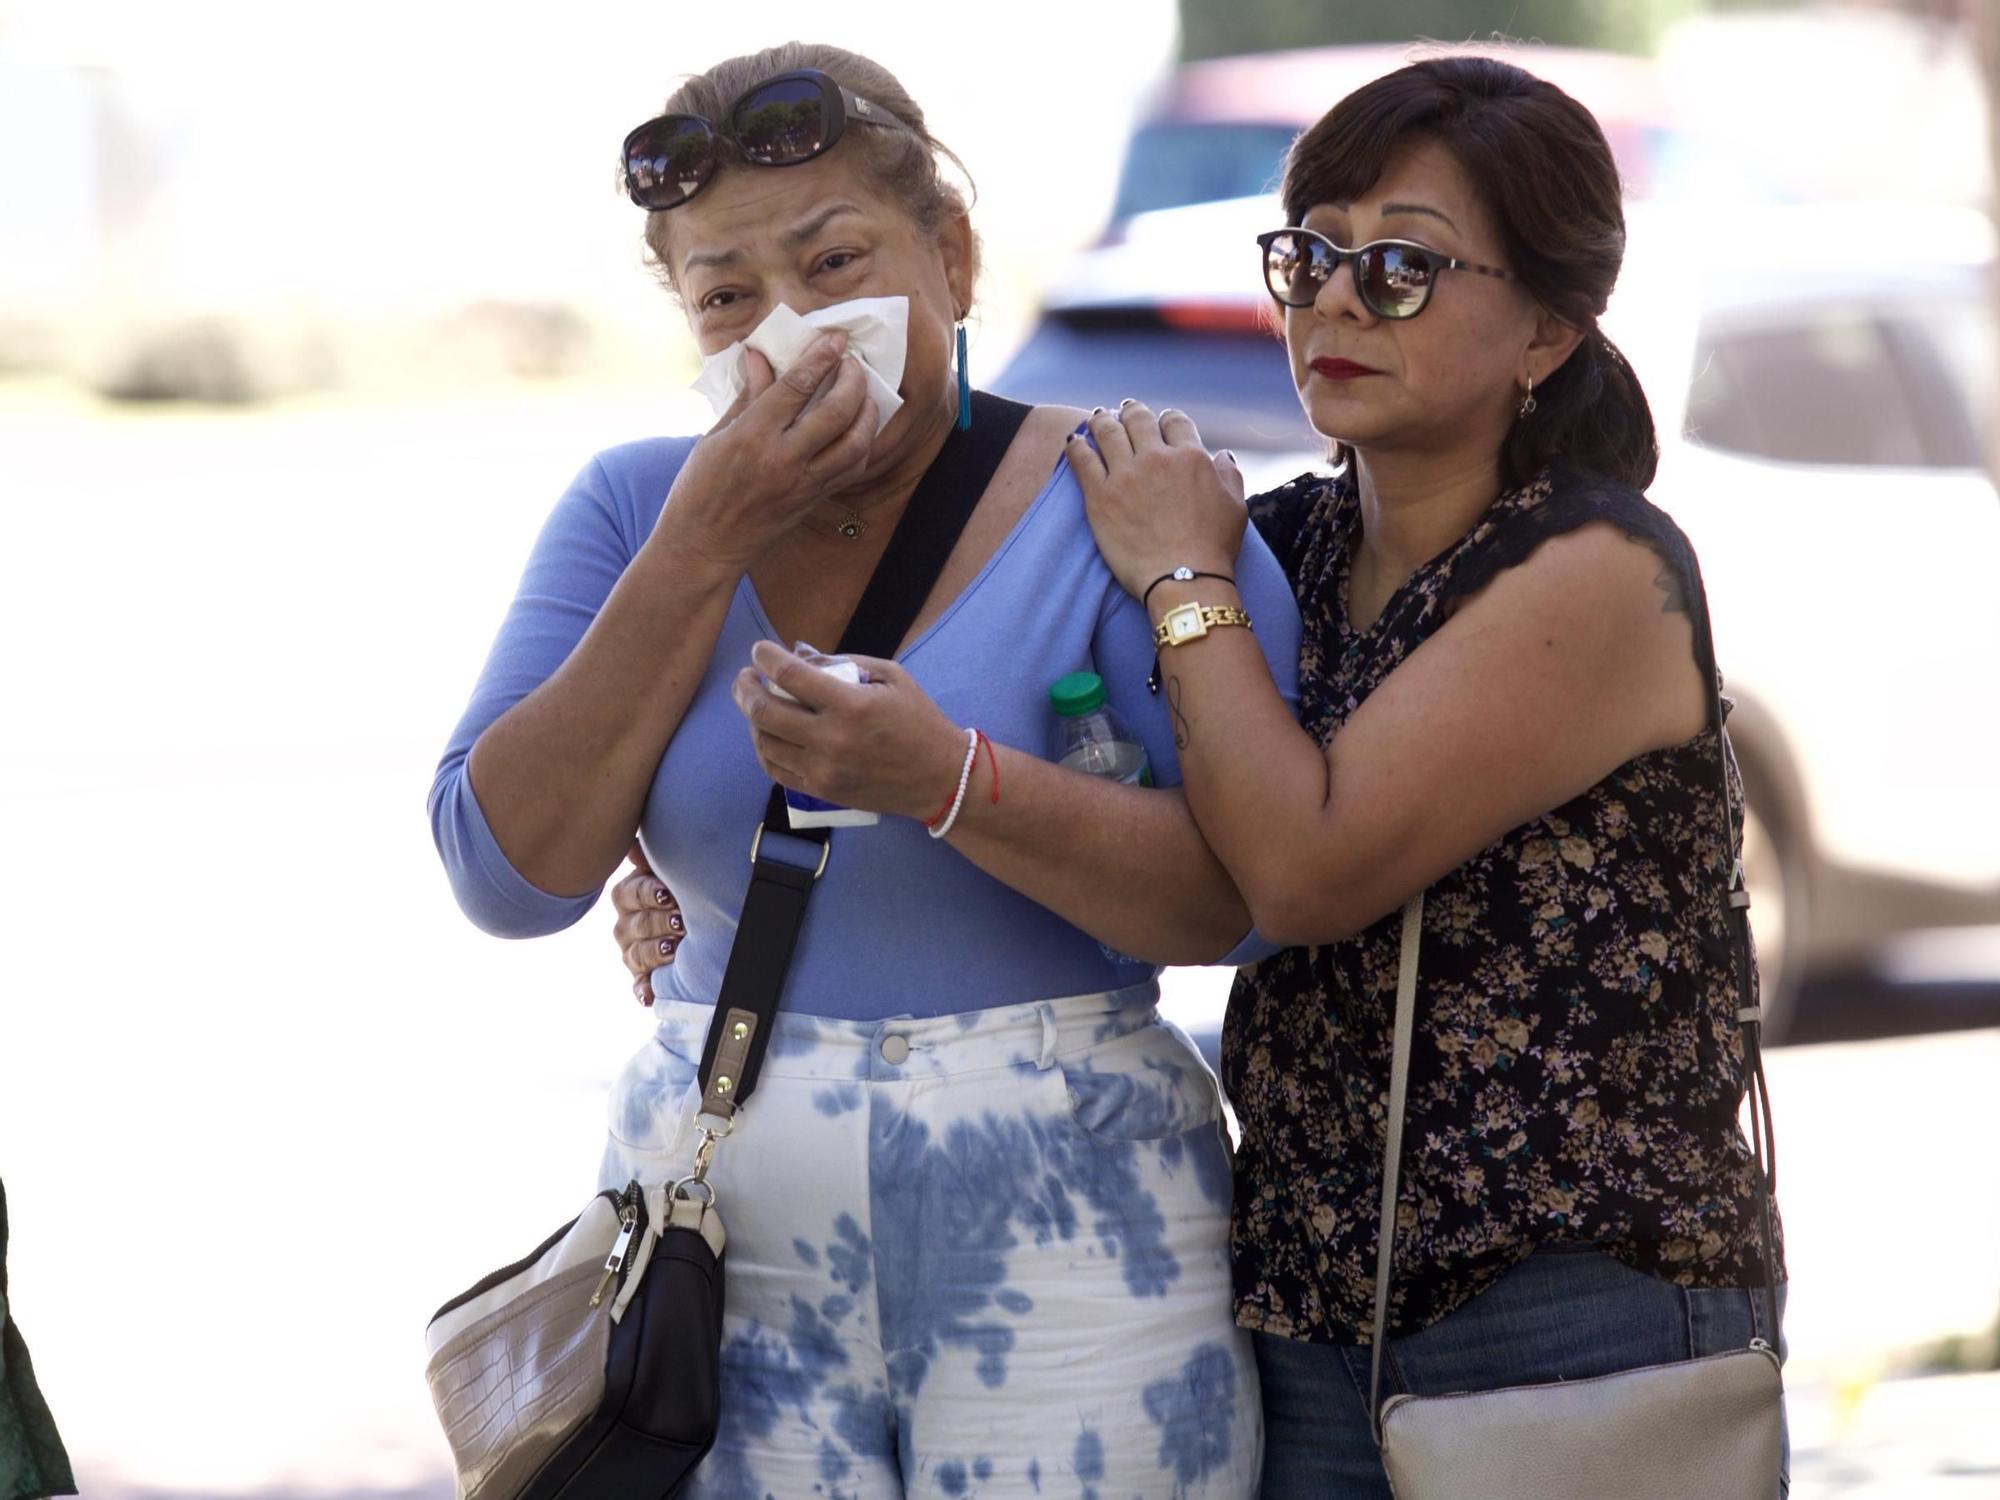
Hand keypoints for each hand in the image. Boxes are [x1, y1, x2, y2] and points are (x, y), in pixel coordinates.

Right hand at [610, 842, 683, 1006]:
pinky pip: (639, 986)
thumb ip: (651, 858)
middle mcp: (626, 925)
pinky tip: (649, 996)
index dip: (649, 894)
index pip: (629, 894)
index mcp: (629, 896)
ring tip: (675, 949)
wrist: (705, 919)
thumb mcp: (671, 869)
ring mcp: (633, 952)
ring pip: (636, 955)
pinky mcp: (643, 977)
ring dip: (655, 952)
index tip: (669, 894)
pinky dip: (644, 991)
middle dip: (659, 922)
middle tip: (681, 922)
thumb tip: (634, 848)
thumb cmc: (686, 887)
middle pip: (634, 925)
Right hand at [653, 332, 877, 571]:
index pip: (796, 387)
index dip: (820, 357)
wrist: (705, 546)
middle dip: (852, 379)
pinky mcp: (813, 501)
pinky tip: (859, 427)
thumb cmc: (699, 489)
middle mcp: (783, 460)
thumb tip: (760, 356)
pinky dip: (863, 443)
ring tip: (863, 392)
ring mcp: (803, 484)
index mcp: (751, 437)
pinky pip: (852, 469)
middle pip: (836, 412)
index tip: (834, 338)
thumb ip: (746, 396)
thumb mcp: (715, 436)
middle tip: (852, 362)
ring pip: (855, 443)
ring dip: (867, 412)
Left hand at [732, 641, 967, 821]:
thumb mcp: (892, 676)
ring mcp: (823, 770)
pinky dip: (764, 747)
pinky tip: (768, 733)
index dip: (765, 658)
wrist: (939, 779)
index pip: (790, 675)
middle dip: (745, 688)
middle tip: (745, 677)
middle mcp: (831, 740)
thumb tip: (801, 657)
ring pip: (764, 742)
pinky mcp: (821, 791)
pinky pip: (775, 769)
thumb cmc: (919, 721)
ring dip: (752, 719)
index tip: (759, 650)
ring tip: (756, 703)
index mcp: (851, 705)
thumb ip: (845, 662)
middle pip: (765, 711)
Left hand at [1067, 401, 1247, 598]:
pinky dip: (1076, 446)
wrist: (1184, 580)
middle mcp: (1157, 458)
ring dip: (1101, 421)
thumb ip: (1229, 475)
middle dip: (1131, 411)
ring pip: (1107, 431)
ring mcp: (1126, 475)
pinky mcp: (1100, 497)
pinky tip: (1074, 442)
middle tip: (1124, 410)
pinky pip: (1082, 460)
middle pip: (1138, 419)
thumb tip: (1222, 455)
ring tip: (1096, 419)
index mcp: (1191, 457)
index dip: (1166, 418)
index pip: (1174, 421)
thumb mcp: (1235, 507)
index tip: (1160, 422)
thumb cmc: (1213, 549)